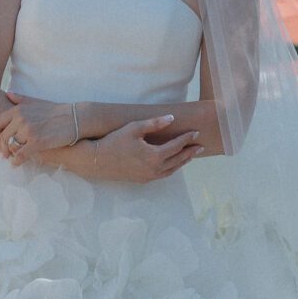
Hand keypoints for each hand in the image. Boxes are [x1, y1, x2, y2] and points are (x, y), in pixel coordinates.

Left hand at [0, 97, 74, 164]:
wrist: (74, 118)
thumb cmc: (56, 110)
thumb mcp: (37, 101)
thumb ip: (21, 99)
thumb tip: (8, 94)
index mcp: (19, 109)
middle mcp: (21, 119)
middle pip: (4, 136)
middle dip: (2, 147)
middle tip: (3, 154)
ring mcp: (28, 131)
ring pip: (11, 146)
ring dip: (10, 154)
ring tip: (11, 158)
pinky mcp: (37, 142)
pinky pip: (20, 155)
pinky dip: (16, 161)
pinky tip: (16, 164)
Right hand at [82, 117, 202, 181]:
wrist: (96, 160)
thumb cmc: (114, 141)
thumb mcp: (134, 128)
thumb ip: (154, 123)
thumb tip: (172, 118)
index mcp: (154, 156)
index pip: (176, 146)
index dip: (187, 139)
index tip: (196, 132)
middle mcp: (154, 169)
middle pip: (177, 160)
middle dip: (190, 152)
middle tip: (200, 146)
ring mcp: (148, 176)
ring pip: (171, 170)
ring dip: (182, 162)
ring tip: (190, 155)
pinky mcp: (141, 180)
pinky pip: (162, 175)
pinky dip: (171, 168)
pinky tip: (172, 164)